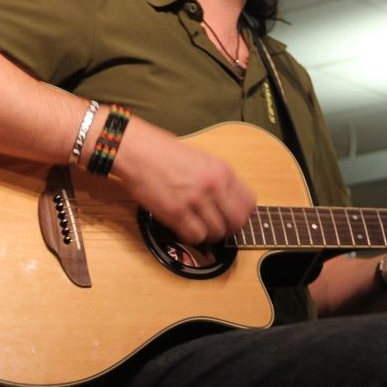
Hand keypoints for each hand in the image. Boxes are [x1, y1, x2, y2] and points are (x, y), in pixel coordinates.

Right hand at [109, 119, 255, 245]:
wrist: (137, 149)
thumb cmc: (164, 151)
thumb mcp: (202, 158)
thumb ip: (218, 178)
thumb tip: (229, 201)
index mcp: (222, 169)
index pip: (249, 202)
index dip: (243, 214)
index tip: (233, 217)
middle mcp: (213, 184)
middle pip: (237, 221)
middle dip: (230, 229)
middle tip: (219, 227)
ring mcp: (195, 199)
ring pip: (217, 232)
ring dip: (209, 234)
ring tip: (199, 227)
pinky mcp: (175, 212)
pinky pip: (196, 236)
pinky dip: (193, 237)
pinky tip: (185, 228)